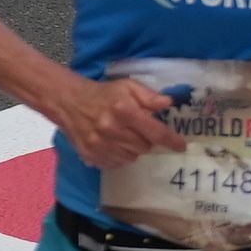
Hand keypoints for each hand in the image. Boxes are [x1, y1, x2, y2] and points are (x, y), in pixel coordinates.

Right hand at [54, 71, 179, 168]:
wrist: (69, 102)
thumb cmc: (104, 94)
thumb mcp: (128, 86)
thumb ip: (149, 96)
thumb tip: (169, 103)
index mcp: (123, 111)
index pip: (155, 131)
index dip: (171, 140)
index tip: (181, 146)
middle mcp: (111, 129)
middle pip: (145, 147)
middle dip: (147, 140)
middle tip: (139, 130)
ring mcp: (99, 145)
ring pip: (131, 157)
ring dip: (133, 148)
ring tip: (124, 135)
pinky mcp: (90, 155)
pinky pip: (116, 163)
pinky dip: (119, 156)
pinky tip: (113, 143)